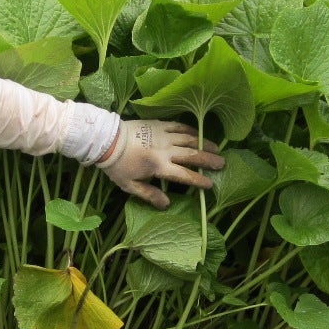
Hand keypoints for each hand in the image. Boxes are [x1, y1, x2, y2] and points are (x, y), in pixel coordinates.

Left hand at [97, 119, 224, 208]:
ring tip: (216, 148)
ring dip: (204, 143)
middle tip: (222, 163)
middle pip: (192, 155)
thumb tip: (167, 204)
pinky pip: (178, 126)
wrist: (106, 140)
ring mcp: (163, 135)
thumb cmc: (117, 165)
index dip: (198, 180)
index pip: (183, 175)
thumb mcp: (129, 186)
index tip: (209, 184)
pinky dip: (190, 129)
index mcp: (158, 166)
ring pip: (189, 138)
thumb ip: (149, 195)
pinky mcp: (158, 124)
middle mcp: (165, 150)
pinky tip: (198, 133)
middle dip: (208, 160)